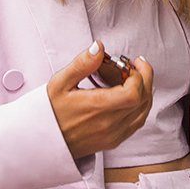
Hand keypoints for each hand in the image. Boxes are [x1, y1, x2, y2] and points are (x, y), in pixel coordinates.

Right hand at [47, 41, 153, 160]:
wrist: (44, 140)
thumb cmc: (50, 111)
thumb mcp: (60, 83)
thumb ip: (82, 64)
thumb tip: (99, 47)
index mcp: (97, 107)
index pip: (133, 93)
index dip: (138, 76)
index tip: (130, 63)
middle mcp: (108, 124)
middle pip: (143, 101)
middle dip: (145, 79)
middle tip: (136, 66)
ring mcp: (112, 135)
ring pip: (143, 112)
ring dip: (145, 93)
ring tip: (135, 79)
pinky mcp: (113, 141)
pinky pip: (136, 123)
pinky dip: (140, 107)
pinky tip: (132, 97)